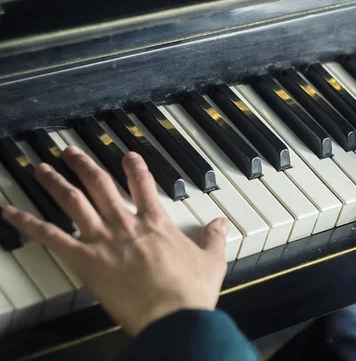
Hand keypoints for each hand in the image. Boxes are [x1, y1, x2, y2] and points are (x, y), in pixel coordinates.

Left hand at [2, 147, 228, 335]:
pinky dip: (28, 222)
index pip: (143, 184)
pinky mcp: (85, 260)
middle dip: (85, 165)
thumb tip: (220, 224)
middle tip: (72, 152)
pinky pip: (51, 236)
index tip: (128, 156)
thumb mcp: (212, 261)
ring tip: (43, 168)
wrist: (172, 316)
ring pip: (74, 201)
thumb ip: (214, 238)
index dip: (135, 167)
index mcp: (156, 223)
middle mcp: (126, 224)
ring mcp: (103, 240)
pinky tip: (10, 212)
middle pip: (101, 185)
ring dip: (57, 182)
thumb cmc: (190, 291)